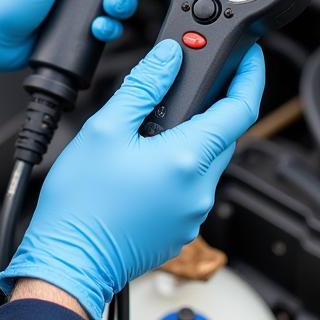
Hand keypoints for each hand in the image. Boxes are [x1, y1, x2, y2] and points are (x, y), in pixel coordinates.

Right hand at [0, 40, 265, 319]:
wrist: (69, 261)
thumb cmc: (81, 204)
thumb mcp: (104, 128)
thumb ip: (143, 86)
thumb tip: (168, 57)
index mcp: (187, 158)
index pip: (241, 108)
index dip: (249, 76)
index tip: (248, 58)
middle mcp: (200, 189)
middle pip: (223, 134)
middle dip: (206, 109)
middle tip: (175, 93)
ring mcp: (193, 213)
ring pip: (205, 162)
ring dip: (187, 141)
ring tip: (143, 137)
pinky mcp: (182, 230)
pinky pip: (191, 189)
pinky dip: (176, 170)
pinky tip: (142, 169)